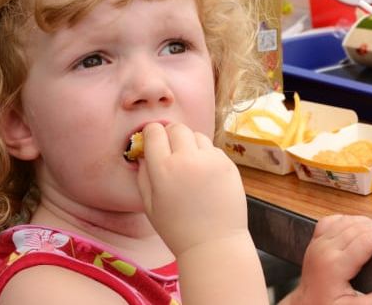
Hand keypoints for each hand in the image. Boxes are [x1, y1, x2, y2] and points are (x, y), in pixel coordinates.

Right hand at [136, 123, 249, 257]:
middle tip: (171, 151)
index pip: (155, 131)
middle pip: (177, 128)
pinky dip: (207, 156)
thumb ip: (143, 175)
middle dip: (170, 135)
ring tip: (189, 165)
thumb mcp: (149, 204)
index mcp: (163, 169)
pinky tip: (205, 175)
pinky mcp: (228, 164)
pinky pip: (213, 149)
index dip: (151, 134)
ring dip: (190, 144)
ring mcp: (211, 160)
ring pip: (197, 135)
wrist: (213, 243)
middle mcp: (187, 159)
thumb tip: (143, 152)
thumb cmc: (177, 228)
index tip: (152, 140)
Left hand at [281, 215, 371, 304]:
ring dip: (370, 221)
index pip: (365, 242)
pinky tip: (362, 222)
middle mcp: (325, 249)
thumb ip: (369, 304)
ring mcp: (319, 242)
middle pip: (359, 228)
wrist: (303, 303)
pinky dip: (350, 218)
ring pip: (347, 221)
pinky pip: (333, 220)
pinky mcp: (315, 240)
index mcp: (334, 266)